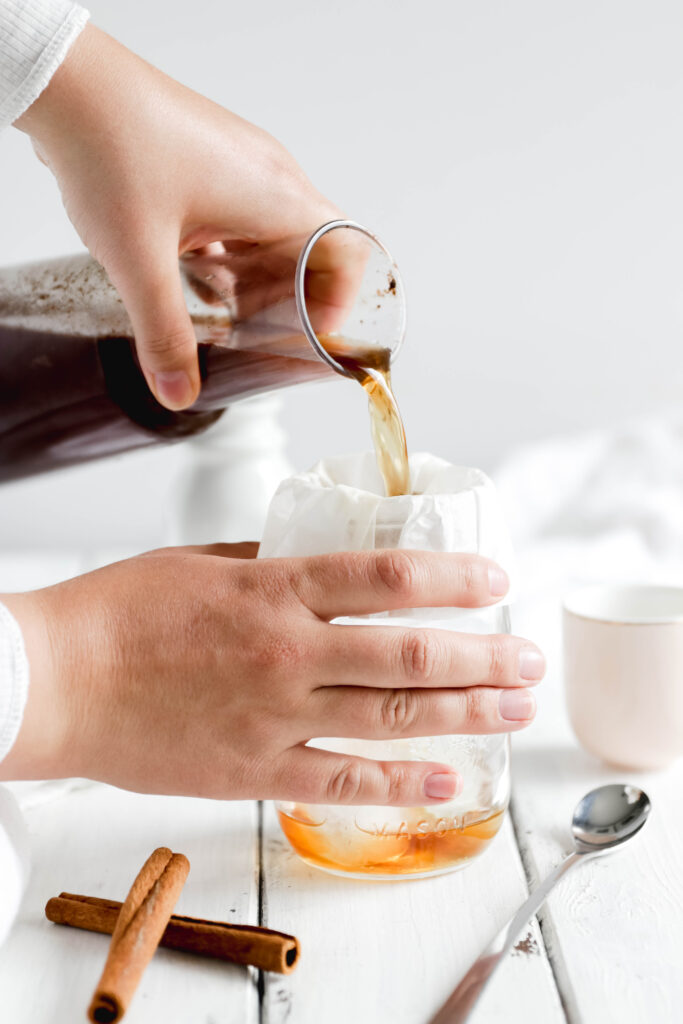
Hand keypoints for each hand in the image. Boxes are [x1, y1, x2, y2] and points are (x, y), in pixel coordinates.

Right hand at [0, 547, 543, 804]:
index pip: (387, 576)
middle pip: (409, 651)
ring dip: (465, 712)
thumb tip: (319, 560)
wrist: (56, 681)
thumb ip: (269, 562)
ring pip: (391, 714)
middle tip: (528, 657)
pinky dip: (401, 783)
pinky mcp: (254, 769)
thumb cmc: (120, 612)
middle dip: (482, 654)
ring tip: (515, 709)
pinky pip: (343, 781)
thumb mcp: (201, 562)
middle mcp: (288, 651)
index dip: (453, 576)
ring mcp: (275, 714)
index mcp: (274, 589)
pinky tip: (449, 779)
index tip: (496, 578)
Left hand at [14, 25, 342, 409]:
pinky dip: (231, 251)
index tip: (310, 334)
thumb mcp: (140, 262)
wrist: (69, 82)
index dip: (341, 300)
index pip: (349, 250)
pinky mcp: (210, 159)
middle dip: (297, 297)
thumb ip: (164, 335)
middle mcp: (270, 175)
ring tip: (228, 313)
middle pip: (313, 247)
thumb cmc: (111, 151)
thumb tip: (179, 392)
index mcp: (276, 196)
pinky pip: (241, 214)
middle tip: (266, 335)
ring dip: (261, 275)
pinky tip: (195, 273)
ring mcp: (240, 162)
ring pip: (274, 231)